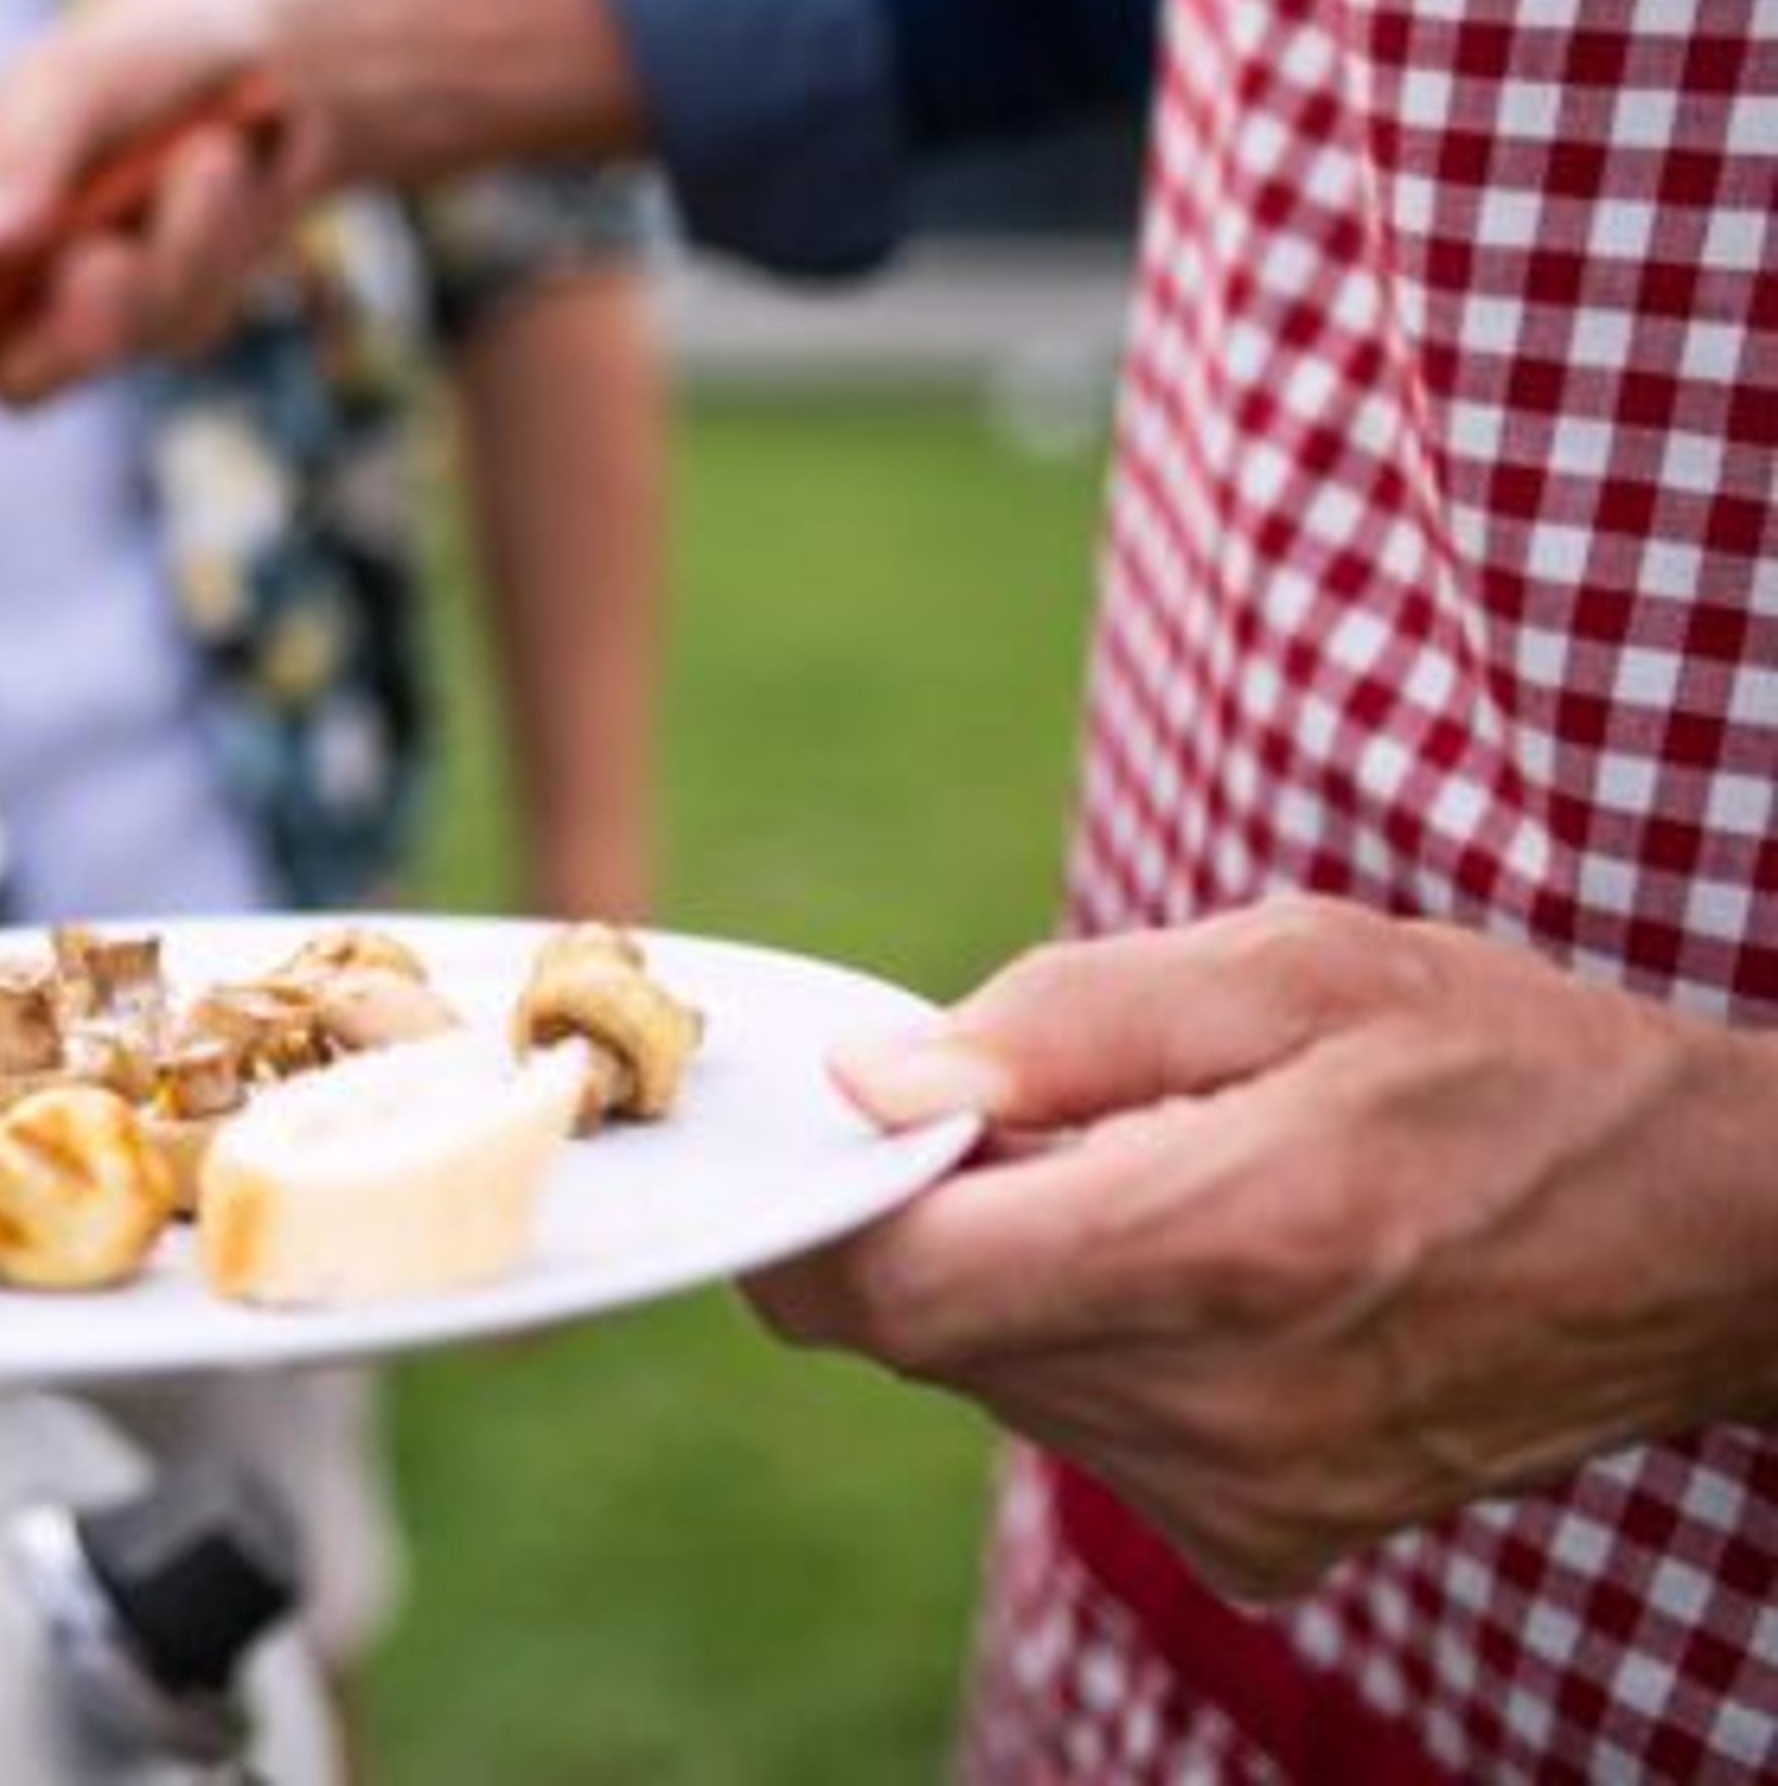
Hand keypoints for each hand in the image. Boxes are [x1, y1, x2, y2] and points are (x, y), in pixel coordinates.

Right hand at [0, 0, 636, 426]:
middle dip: (80, 318)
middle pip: (16, 370)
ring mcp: (88, 301)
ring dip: (177, 252)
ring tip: (214, 155)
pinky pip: (191, 322)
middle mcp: (6, 271)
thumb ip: (23, 158)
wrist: (271, 59)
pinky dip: (223, 248)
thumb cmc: (147, 56)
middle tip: (112, 253)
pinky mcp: (166, 314)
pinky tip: (238, 177)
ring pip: (117, 344)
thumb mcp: (77, 78)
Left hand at [746, 896, 1777, 1601]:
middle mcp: (1216, 1406)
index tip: (839, 1125)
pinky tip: (1210, 1273)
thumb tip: (874, 1083)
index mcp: (1216, 1246)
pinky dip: (1097, 1344)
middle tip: (1036, 1116)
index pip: (891, 1283)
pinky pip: (1087, 1431)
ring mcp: (1240, 1497)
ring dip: (1021, 1275)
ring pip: (998, 1380)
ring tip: (1161, 1181)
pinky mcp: (1263, 1543)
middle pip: (930, 1329)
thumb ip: (1060, 1022)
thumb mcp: (1293, 967)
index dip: (820, 1204)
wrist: (1711, 1239)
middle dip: (935, 1214)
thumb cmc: (1505, 1068)